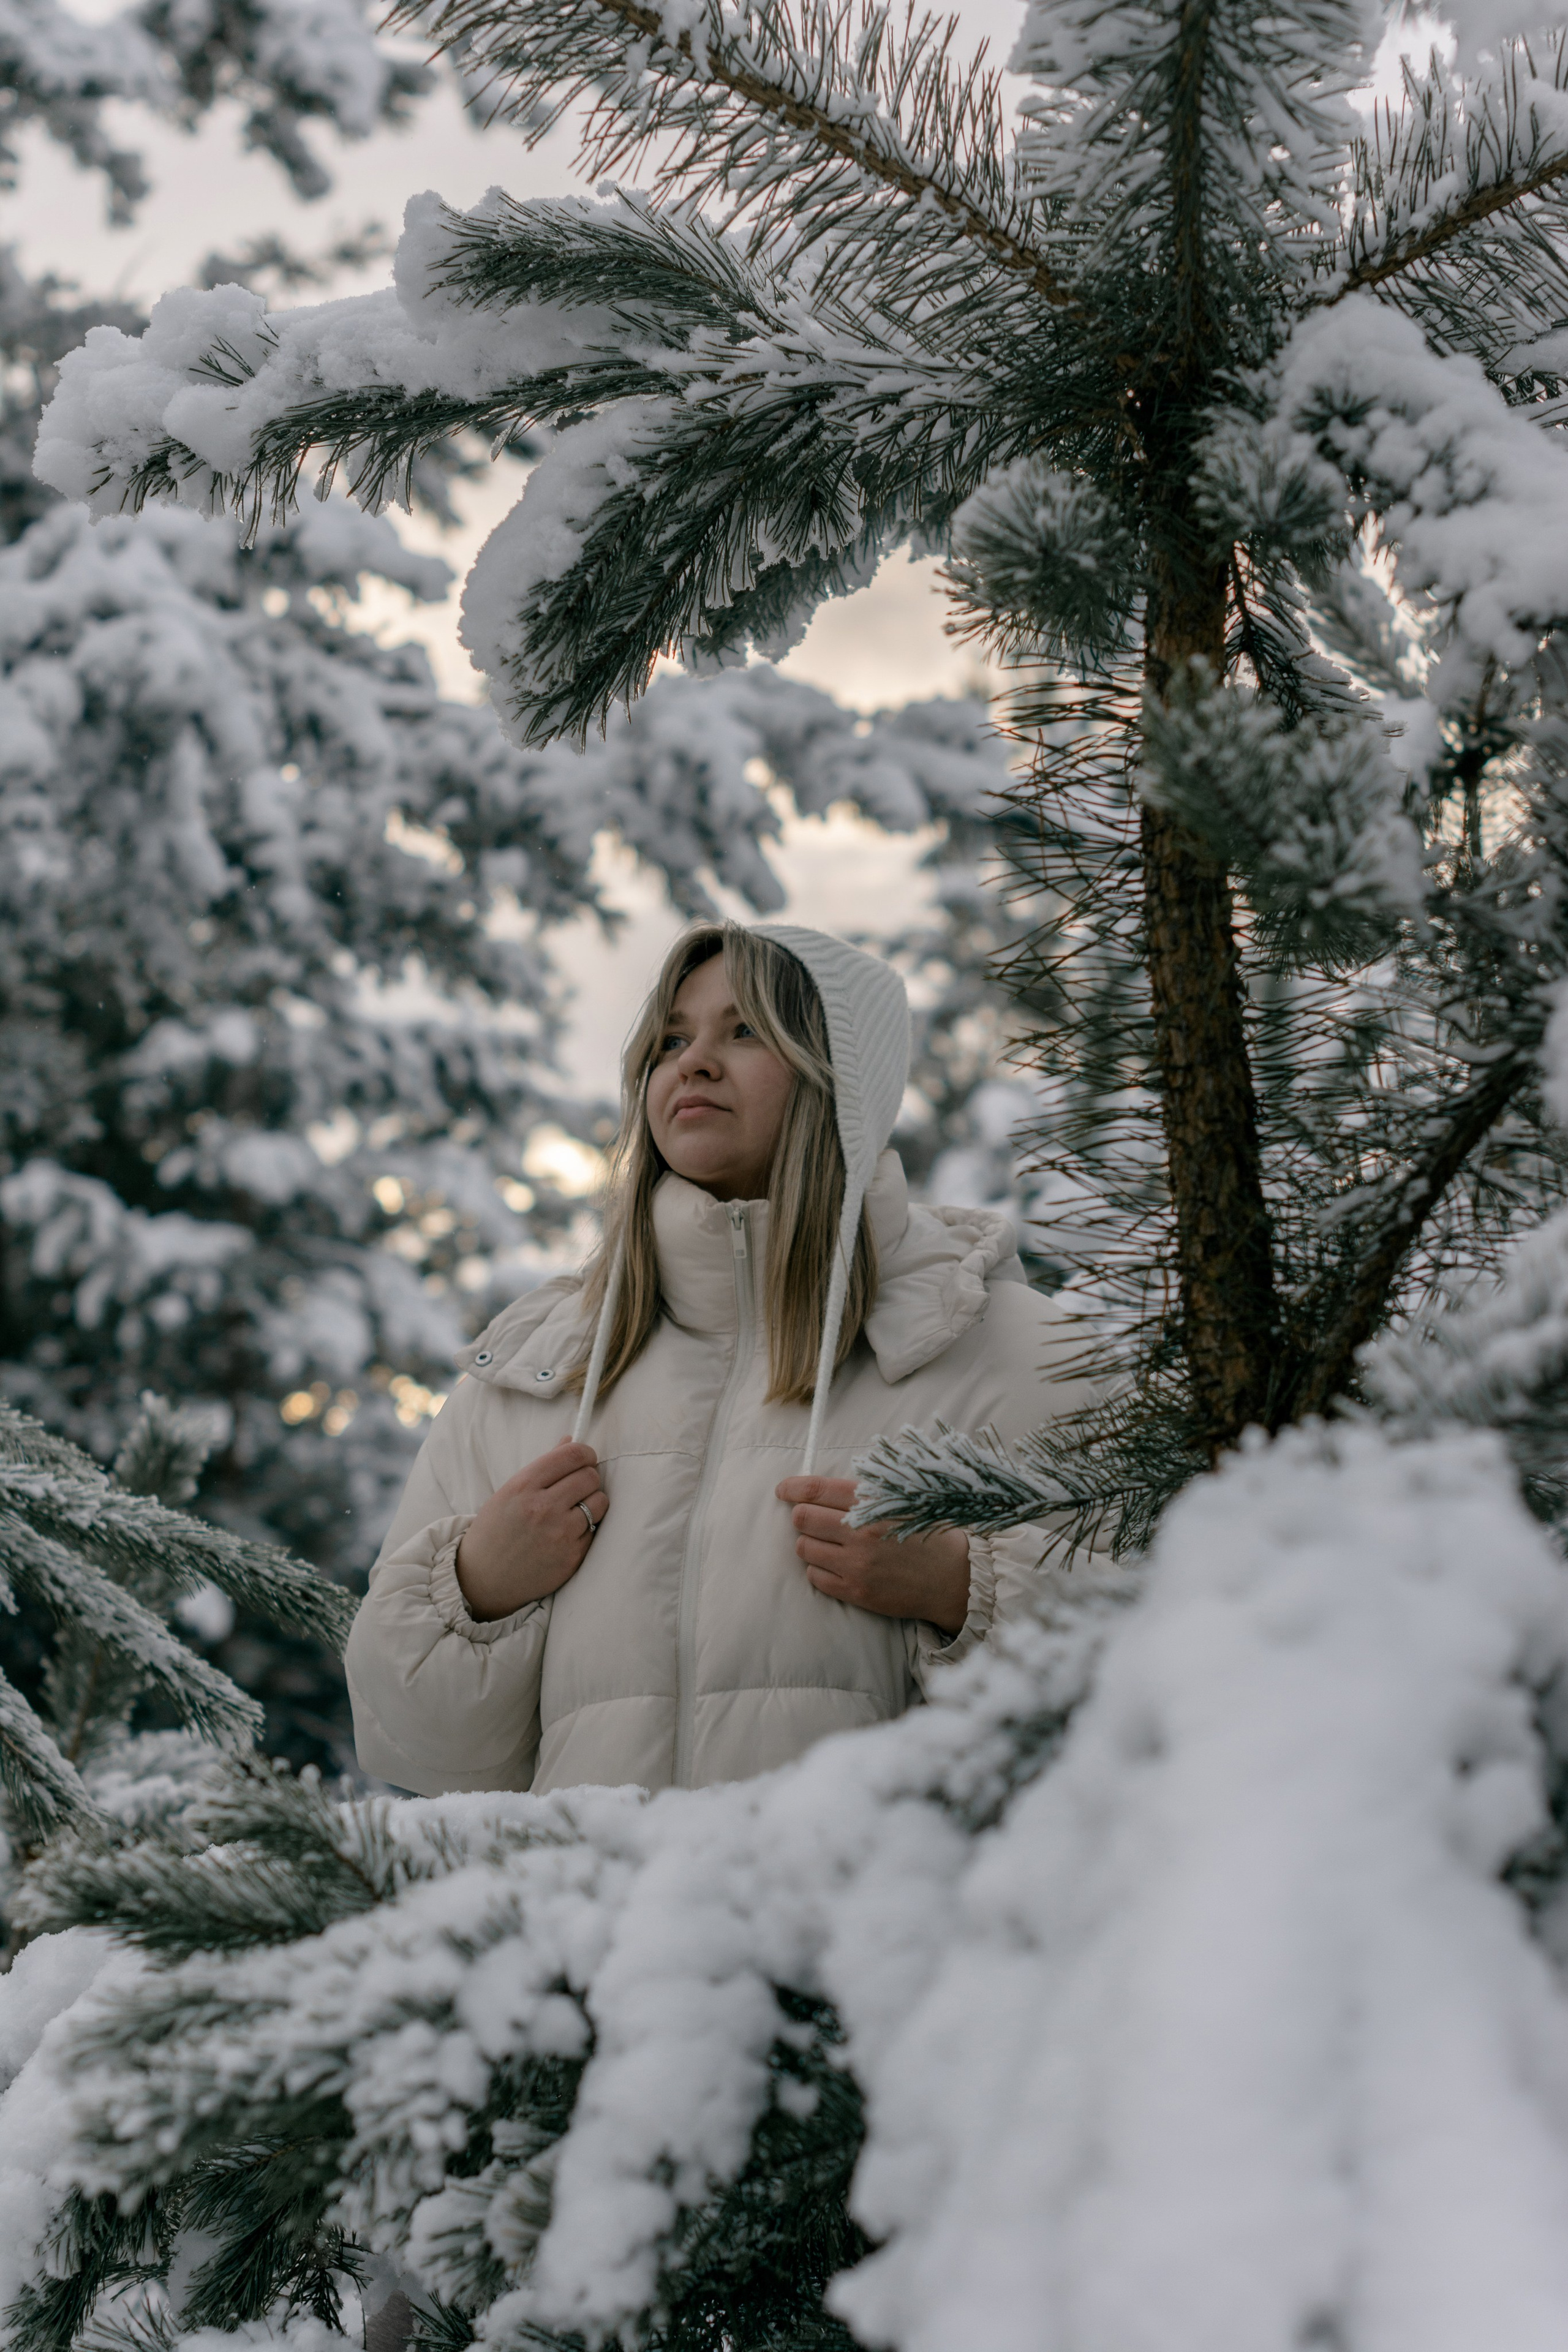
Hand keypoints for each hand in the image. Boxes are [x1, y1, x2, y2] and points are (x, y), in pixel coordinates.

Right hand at [455, 1440, 606, 1622]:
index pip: (572, 1455)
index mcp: (524, 1486)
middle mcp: (543, 1508)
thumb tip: (570, 1441)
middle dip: (588, 1477)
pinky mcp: (572, 1557)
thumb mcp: (509, 1492)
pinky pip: (595, 1530)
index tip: (585, 1458)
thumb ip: (542, 1467)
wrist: (483, 1579)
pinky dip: (586, 1528)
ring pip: (600, 1501)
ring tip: (575, 1509)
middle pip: (590, 1476)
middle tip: (577, 1486)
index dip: (585, 1453)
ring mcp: (560, 1534)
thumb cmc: (495, 1531)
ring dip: (592, 1502)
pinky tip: (568, 1533)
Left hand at [775, 1476, 969, 1634]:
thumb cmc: (925, 1533)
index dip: (792, 1487)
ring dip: (810, 1544)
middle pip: (802, 1517)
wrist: (952, 1577)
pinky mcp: (855, 1591)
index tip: (783, 1490)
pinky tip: (836, 1566)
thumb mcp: (901, 1500)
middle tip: (813, 1520)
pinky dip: (819, 1570)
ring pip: (804, 1547)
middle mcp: (860, 1532)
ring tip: (829, 1545)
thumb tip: (821, 1487)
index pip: (816, 1489)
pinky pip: (815, 1577)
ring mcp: (856, 1564)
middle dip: (803, 1516)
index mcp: (872, 1503)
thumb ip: (864, 1492)